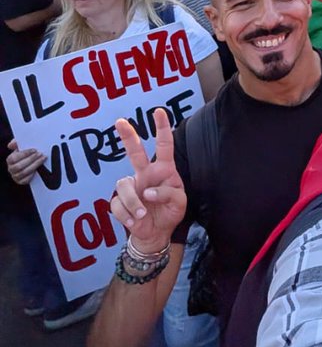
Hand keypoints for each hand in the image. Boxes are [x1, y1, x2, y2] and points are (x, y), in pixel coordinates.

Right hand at [7, 139, 45, 185]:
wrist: (31, 161)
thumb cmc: (26, 153)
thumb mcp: (22, 146)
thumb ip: (17, 143)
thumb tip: (11, 144)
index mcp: (10, 159)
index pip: (14, 158)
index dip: (24, 154)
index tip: (34, 150)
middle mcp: (11, 168)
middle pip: (19, 166)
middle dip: (31, 159)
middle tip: (40, 154)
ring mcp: (16, 176)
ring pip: (24, 172)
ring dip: (34, 165)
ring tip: (42, 159)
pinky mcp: (21, 181)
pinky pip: (26, 180)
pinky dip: (32, 174)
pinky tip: (38, 168)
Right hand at [110, 109, 185, 252]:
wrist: (156, 234)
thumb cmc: (170, 212)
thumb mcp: (180, 203)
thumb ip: (168, 194)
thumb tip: (148, 192)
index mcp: (164, 170)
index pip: (164, 146)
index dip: (162, 128)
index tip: (159, 112)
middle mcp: (146, 174)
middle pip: (135, 152)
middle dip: (127, 136)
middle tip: (120, 121)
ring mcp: (132, 186)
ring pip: (124, 185)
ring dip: (134, 202)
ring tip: (143, 214)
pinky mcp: (120, 201)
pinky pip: (117, 204)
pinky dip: (127, 215)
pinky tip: (135, 221)